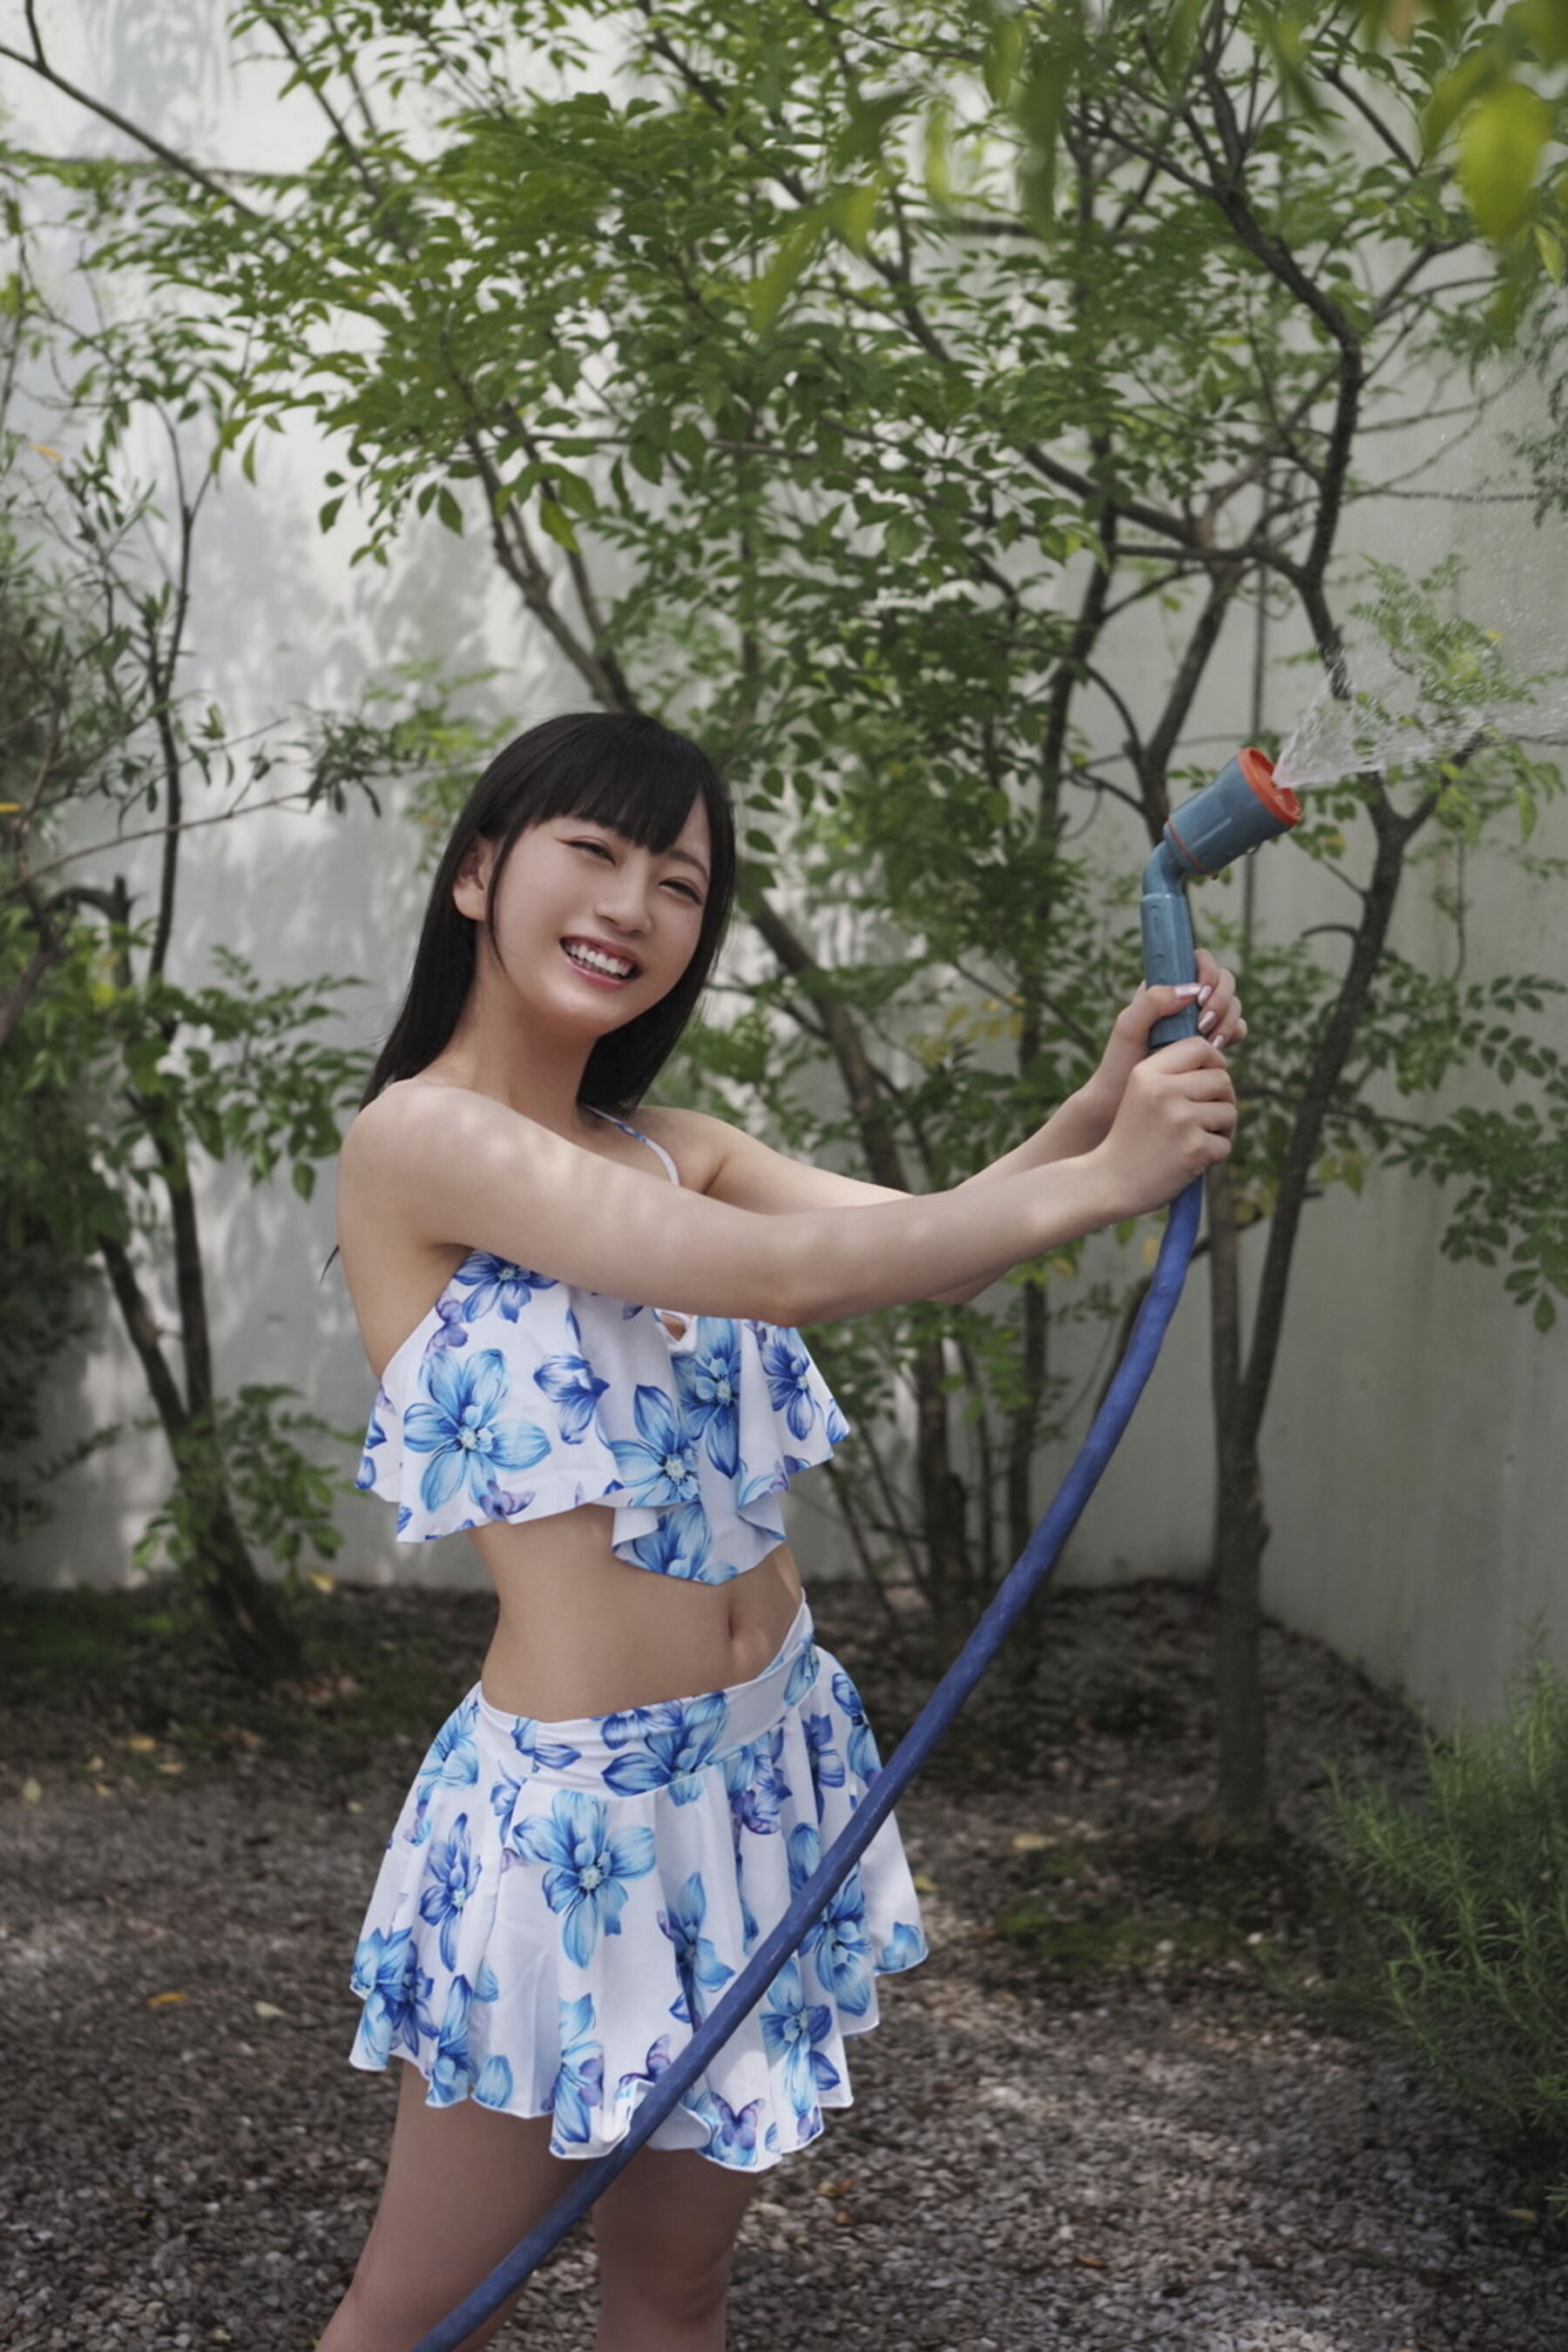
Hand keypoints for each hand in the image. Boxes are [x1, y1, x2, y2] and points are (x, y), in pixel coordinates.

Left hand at [1081, 948, 1246, 1133]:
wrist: (1124, 1099)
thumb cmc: (1121, 1061)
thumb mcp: (1128, 1027)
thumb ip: (1151, 1001)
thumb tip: (1190, 990)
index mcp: (1166, 987)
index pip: (1198, 960)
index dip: (1207, 971)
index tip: (1199, 996)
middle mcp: (1187, 999)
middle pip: (1224, 980)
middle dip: (1221, 999)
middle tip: (1202, 1025)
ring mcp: (1202, 1019)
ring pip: (1233, 1004)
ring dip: (1227, 1018)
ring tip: (1208, 1042)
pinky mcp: (1213, 1041)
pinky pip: (1237, 1028)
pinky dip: (1232, 1033)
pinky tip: (1215, 1050)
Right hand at [1086, 1034, 1237, 1219]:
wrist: (1108, 1182)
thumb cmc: (1131, 1138)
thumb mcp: (1140, 1094)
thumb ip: (1172, 1075)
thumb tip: (1219, 1064)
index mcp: (1147, 1073)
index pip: (1199, 1046)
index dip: (1213, 1062)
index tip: (1205, 1083)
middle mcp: (1163, 1091)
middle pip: (1222, 1079)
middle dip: (1221, 1099)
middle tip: (1204, 1119)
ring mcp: (1180, 1119)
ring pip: (1229, 1112)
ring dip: (1221, 1129)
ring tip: (1195, 1141)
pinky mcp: (1194, 1148)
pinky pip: (1225, 1144)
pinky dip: (1213, 1156)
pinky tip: (1190, 1161)